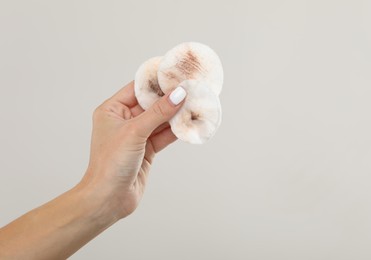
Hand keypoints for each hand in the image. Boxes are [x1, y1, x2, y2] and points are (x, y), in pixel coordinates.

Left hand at [79, 81, 185, 219]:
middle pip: (151, 104)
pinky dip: (176, 131)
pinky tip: (189, 124)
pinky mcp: (146, 150)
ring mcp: (136, 136)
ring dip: (176, 115)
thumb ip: (158, 113)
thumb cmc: (110, 164)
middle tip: (190, 88)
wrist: (108, 199)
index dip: (156, 82)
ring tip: (195, 104)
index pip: (137, 89)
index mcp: (112, 110)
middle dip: (170, 98)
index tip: (175, 74)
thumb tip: (178, 94)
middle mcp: (124, 121)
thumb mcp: (135, 132)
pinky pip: (163, 135)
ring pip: (160, 120)